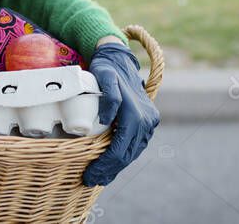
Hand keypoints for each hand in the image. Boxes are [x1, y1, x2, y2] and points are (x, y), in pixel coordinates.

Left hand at [83, 42, 159, 186]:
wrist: (118, 59)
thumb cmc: (107, 69)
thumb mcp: (104, 76)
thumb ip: (109, 96)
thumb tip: (108, 118)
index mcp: (136, 115)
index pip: (119, 149)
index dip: (104, 165)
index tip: (89, 175)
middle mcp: (147, 121)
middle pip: (127, 155)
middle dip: (109, 170)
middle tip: (90, 180)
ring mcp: (149, 122)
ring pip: (133, 152)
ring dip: (117, 166)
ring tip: (100, 176)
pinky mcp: (148, 121)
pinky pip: (136, 144)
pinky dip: (124, 155)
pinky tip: (112, 163)